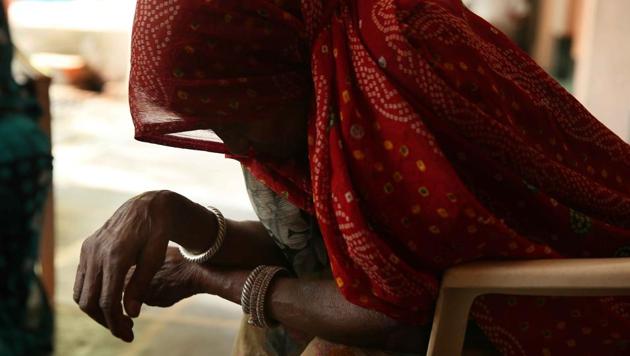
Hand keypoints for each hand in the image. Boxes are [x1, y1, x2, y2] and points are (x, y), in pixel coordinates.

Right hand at [73, 190, 216, 341]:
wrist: (149, 205)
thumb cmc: (158, 231)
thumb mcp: (156, 256)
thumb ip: (141, 284)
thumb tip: (130, 314)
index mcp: (115, 254)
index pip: (107, 299)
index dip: (115, 322)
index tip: (128, 335)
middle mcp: (96, 252)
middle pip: (90, 300)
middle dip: (105, 320)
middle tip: (125, 331)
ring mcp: (88, 249)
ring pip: (81, 293)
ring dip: (96, 311)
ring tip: (118, 320)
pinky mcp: (86, 248)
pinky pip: (81, 281)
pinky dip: (92, 296)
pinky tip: (110, 303)